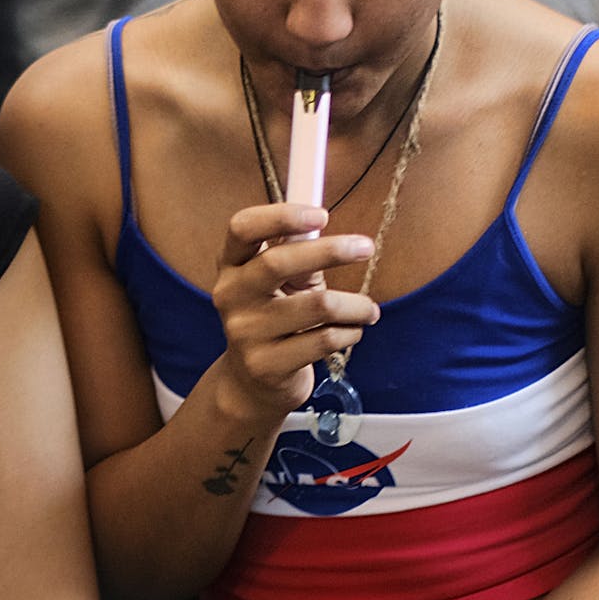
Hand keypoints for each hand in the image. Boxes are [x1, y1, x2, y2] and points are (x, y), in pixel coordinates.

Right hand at [210, 203, 377, 422]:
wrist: (253, 384)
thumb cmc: (276, 320)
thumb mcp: (282, 283)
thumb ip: (298, 255)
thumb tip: (325, 225)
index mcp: (231, 266)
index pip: (243, 228)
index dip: (281, 216)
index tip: (321, 215)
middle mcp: (230, 297)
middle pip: (278, 262)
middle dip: (331, 250)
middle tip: (365, 246)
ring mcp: (244, 333)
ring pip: (317, 305)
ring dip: (356, 305)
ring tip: (368, 310)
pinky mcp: (266, 366)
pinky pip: (324, 339)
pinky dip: (350, 333)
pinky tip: (352, 333)